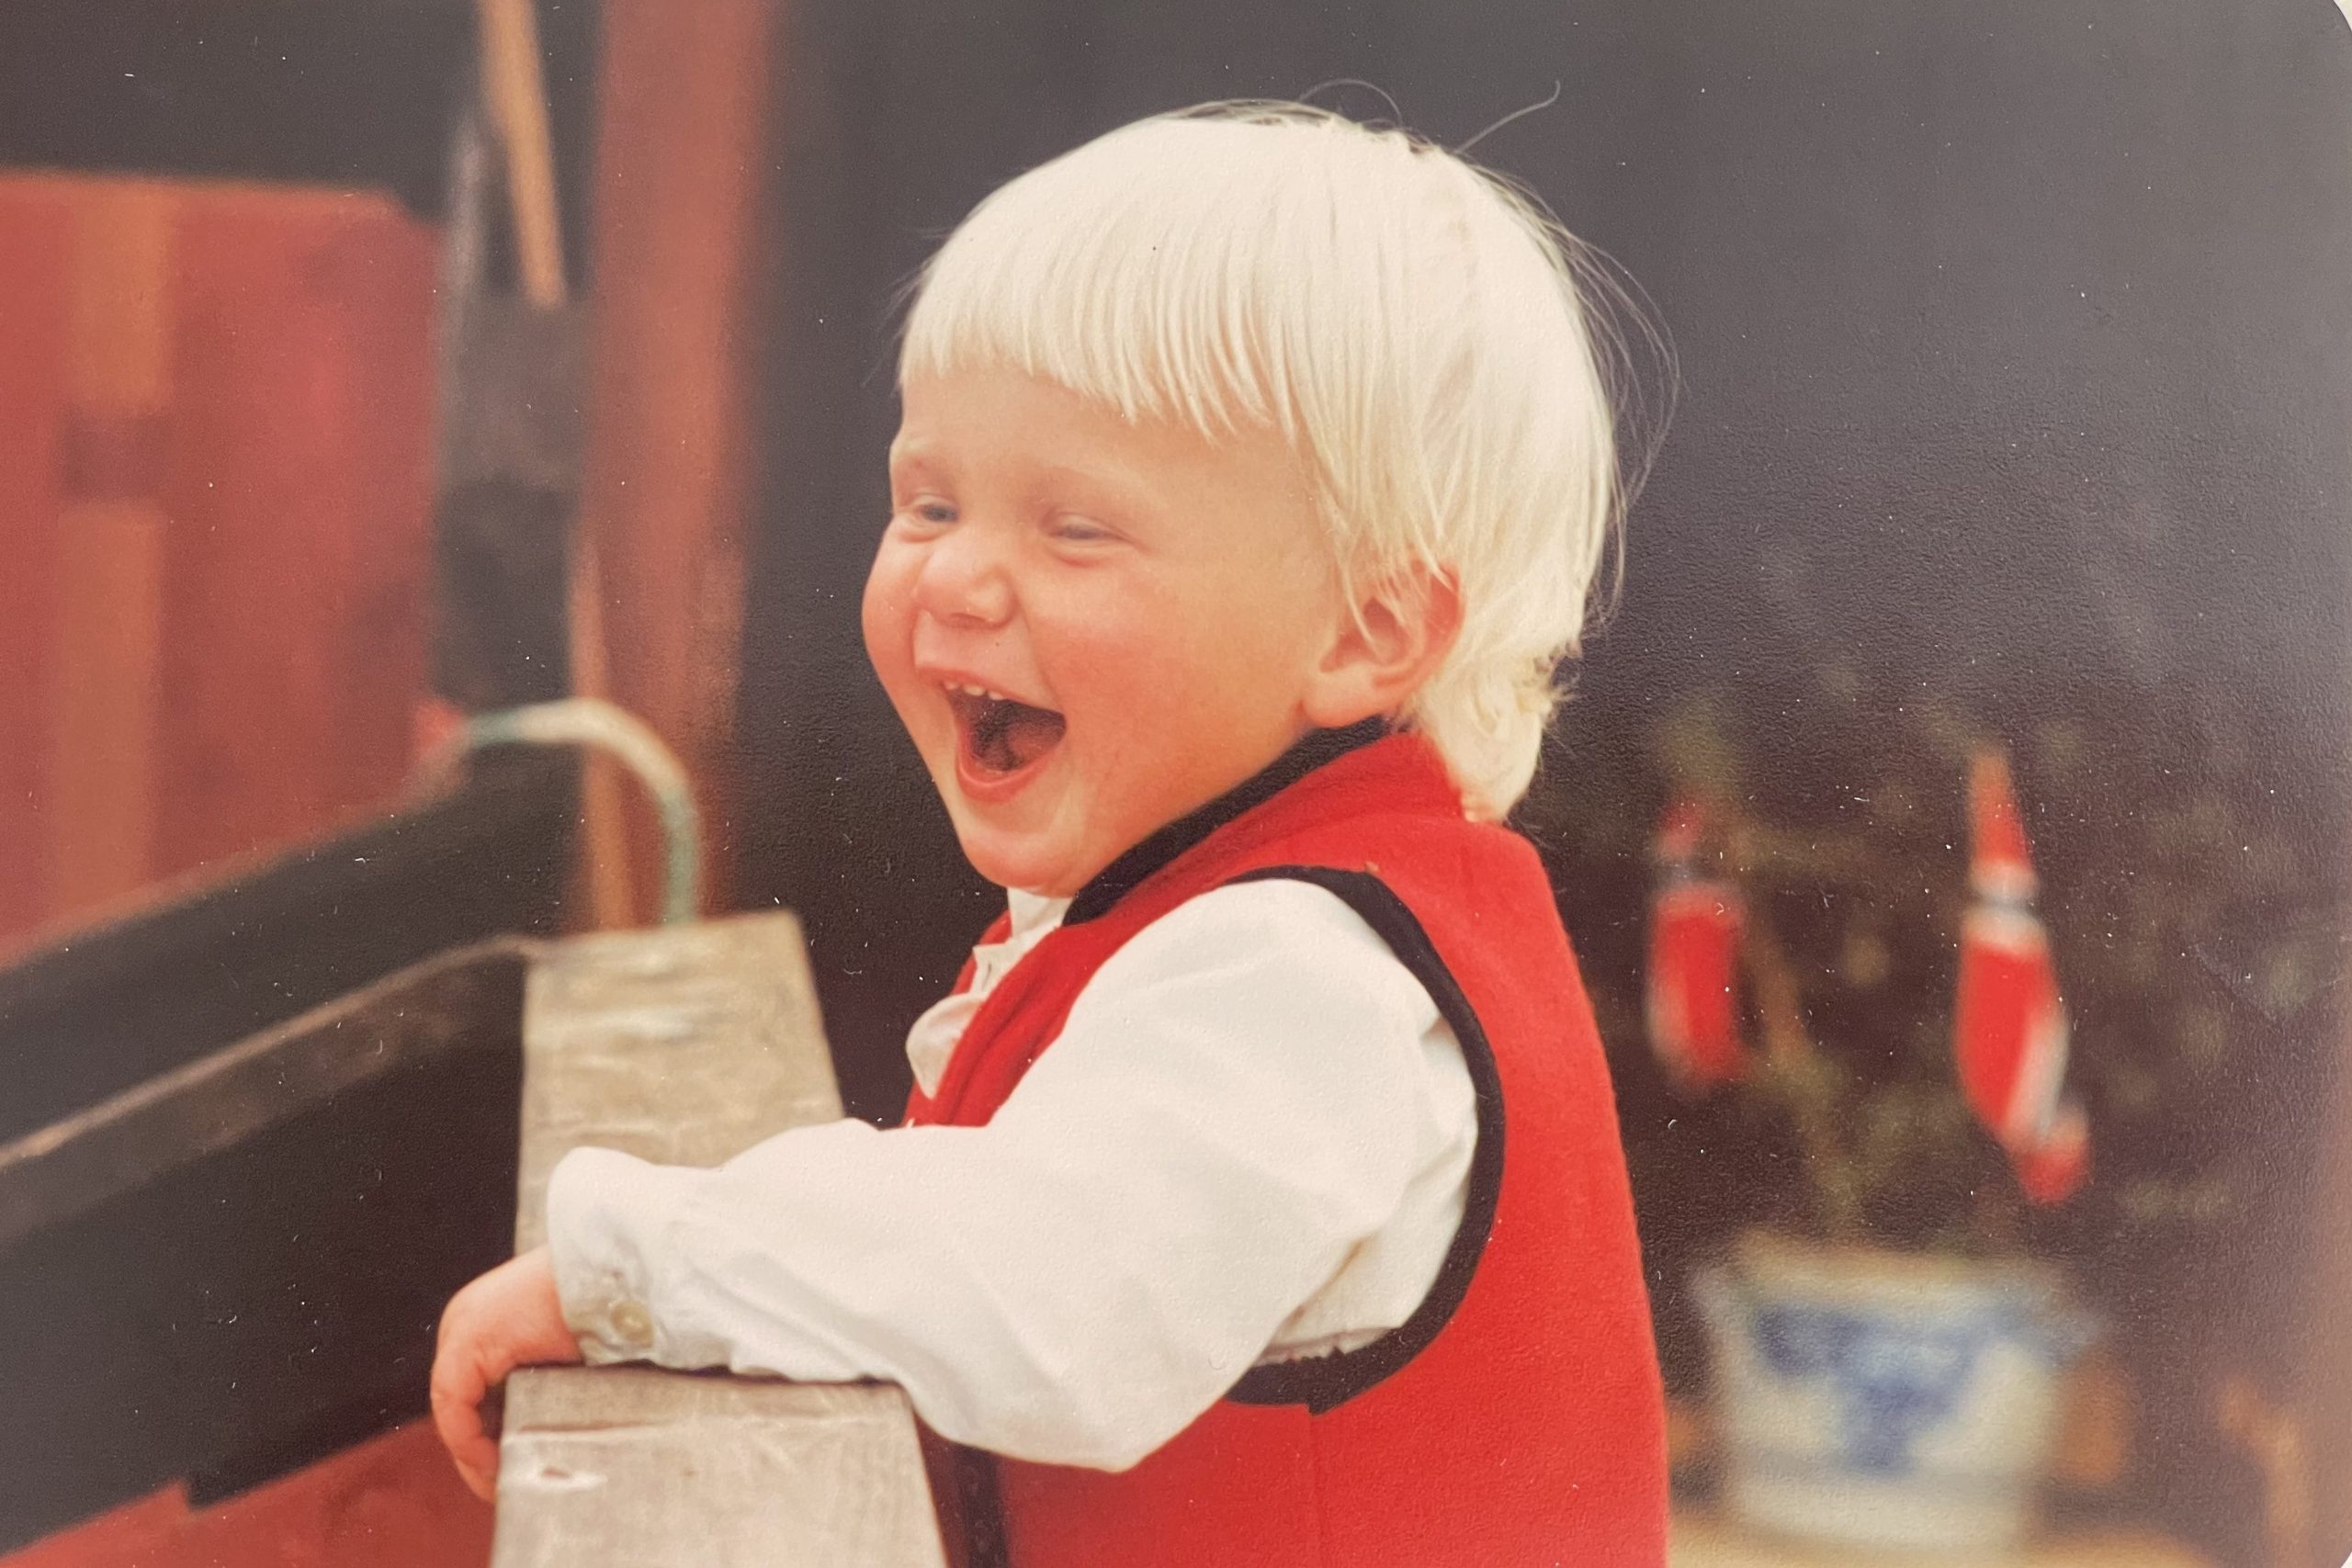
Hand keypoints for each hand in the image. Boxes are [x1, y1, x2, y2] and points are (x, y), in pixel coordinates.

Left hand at [431, 1246, 583, 1501]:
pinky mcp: (465, 1346)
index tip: (506, 1470)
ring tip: (499, 1482)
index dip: (485, 1436)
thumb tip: (548, 1429)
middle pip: (462, 1400)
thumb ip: (547, 1378)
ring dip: (474, 1450)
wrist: (617, 1275)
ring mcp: (461, 1329)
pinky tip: (495, 1465)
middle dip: (480, 1446)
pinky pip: (454, 1407)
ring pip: (454, 1408)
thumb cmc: (607, 1307)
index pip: (473, 1389)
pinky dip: (469, 1442)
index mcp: (488, 1317)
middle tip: (502, 1483)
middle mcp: (464, 1319)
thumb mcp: (568, 1348)